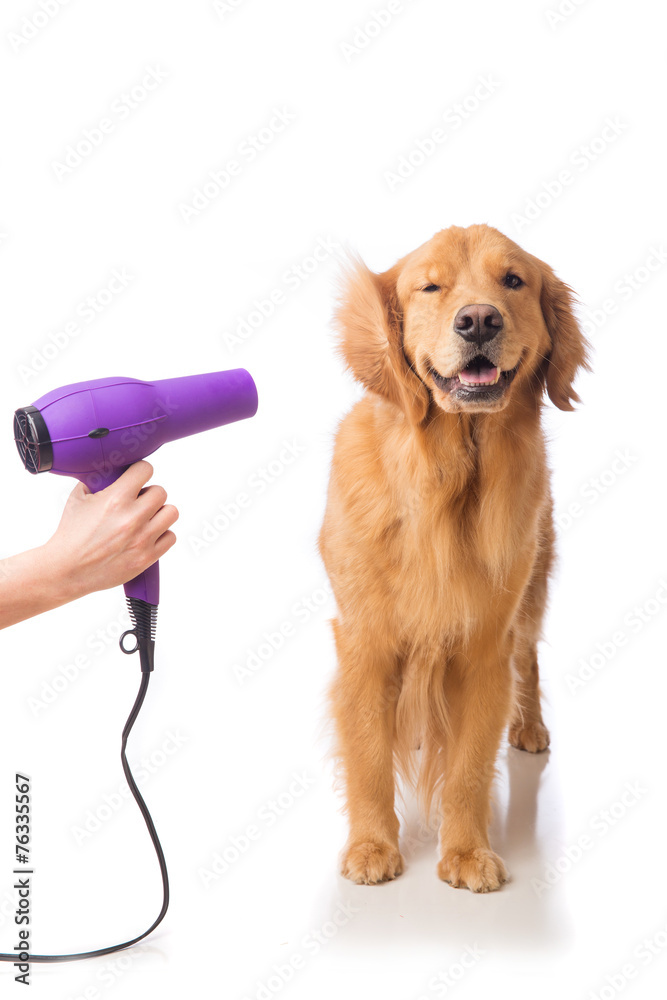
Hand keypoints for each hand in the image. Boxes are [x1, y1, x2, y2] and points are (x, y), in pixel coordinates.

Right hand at [42, 461, 178, 600]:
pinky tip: (147, 535)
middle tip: (138, 502)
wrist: (67, 569)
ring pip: (171, 513)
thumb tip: (110, 469)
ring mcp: (142, 539)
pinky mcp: (146, 557)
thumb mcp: (79, 498)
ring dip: (160, 513)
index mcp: (115, 499)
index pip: (145, 470)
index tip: (136, 478)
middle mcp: (132, 517)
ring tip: (146, 518)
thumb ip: (97, 481)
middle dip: (149, 494)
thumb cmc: (71, 534)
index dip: (140, 472)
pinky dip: (162, 535)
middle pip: (161, 492)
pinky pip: (170, 537)